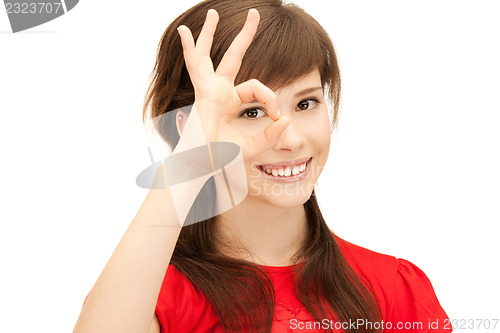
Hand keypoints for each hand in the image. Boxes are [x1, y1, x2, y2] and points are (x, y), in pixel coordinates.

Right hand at [176, 8, 289, 158]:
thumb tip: (286, 119)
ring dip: (211, 33)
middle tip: (255, 12)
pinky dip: (190, 48)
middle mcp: (221, 90)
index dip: (271, 98)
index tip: (276, 116)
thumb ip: (269, 135)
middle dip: (244, 34)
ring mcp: (210, 89)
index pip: (259, 87)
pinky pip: (196, 66)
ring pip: (211, 54)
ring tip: (215, 12)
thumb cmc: (222, 157)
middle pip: (234, 55)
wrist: (203, 166)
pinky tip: (186, 31)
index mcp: (233, 101)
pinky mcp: (203, 92)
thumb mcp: (252, 146)